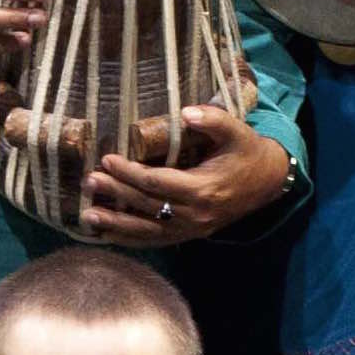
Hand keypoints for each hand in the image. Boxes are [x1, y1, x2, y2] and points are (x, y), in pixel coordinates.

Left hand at [81, 105, 290, 244]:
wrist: (267, 183)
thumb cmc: (247, 152)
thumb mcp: (237, 131)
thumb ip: (213, 119)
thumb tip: (185, 112)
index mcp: (203, 189)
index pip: (157, 183)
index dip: (130, 173)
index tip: (107, 159)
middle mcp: (194, 215)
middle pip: (146, 206)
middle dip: (115, 194)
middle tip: (88, 181)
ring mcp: (191, 229)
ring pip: (147, 230)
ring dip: (116, 225)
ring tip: (87, 217)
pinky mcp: (188, 235)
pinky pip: (155, 241)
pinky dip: (130, 240)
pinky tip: (107, 235)